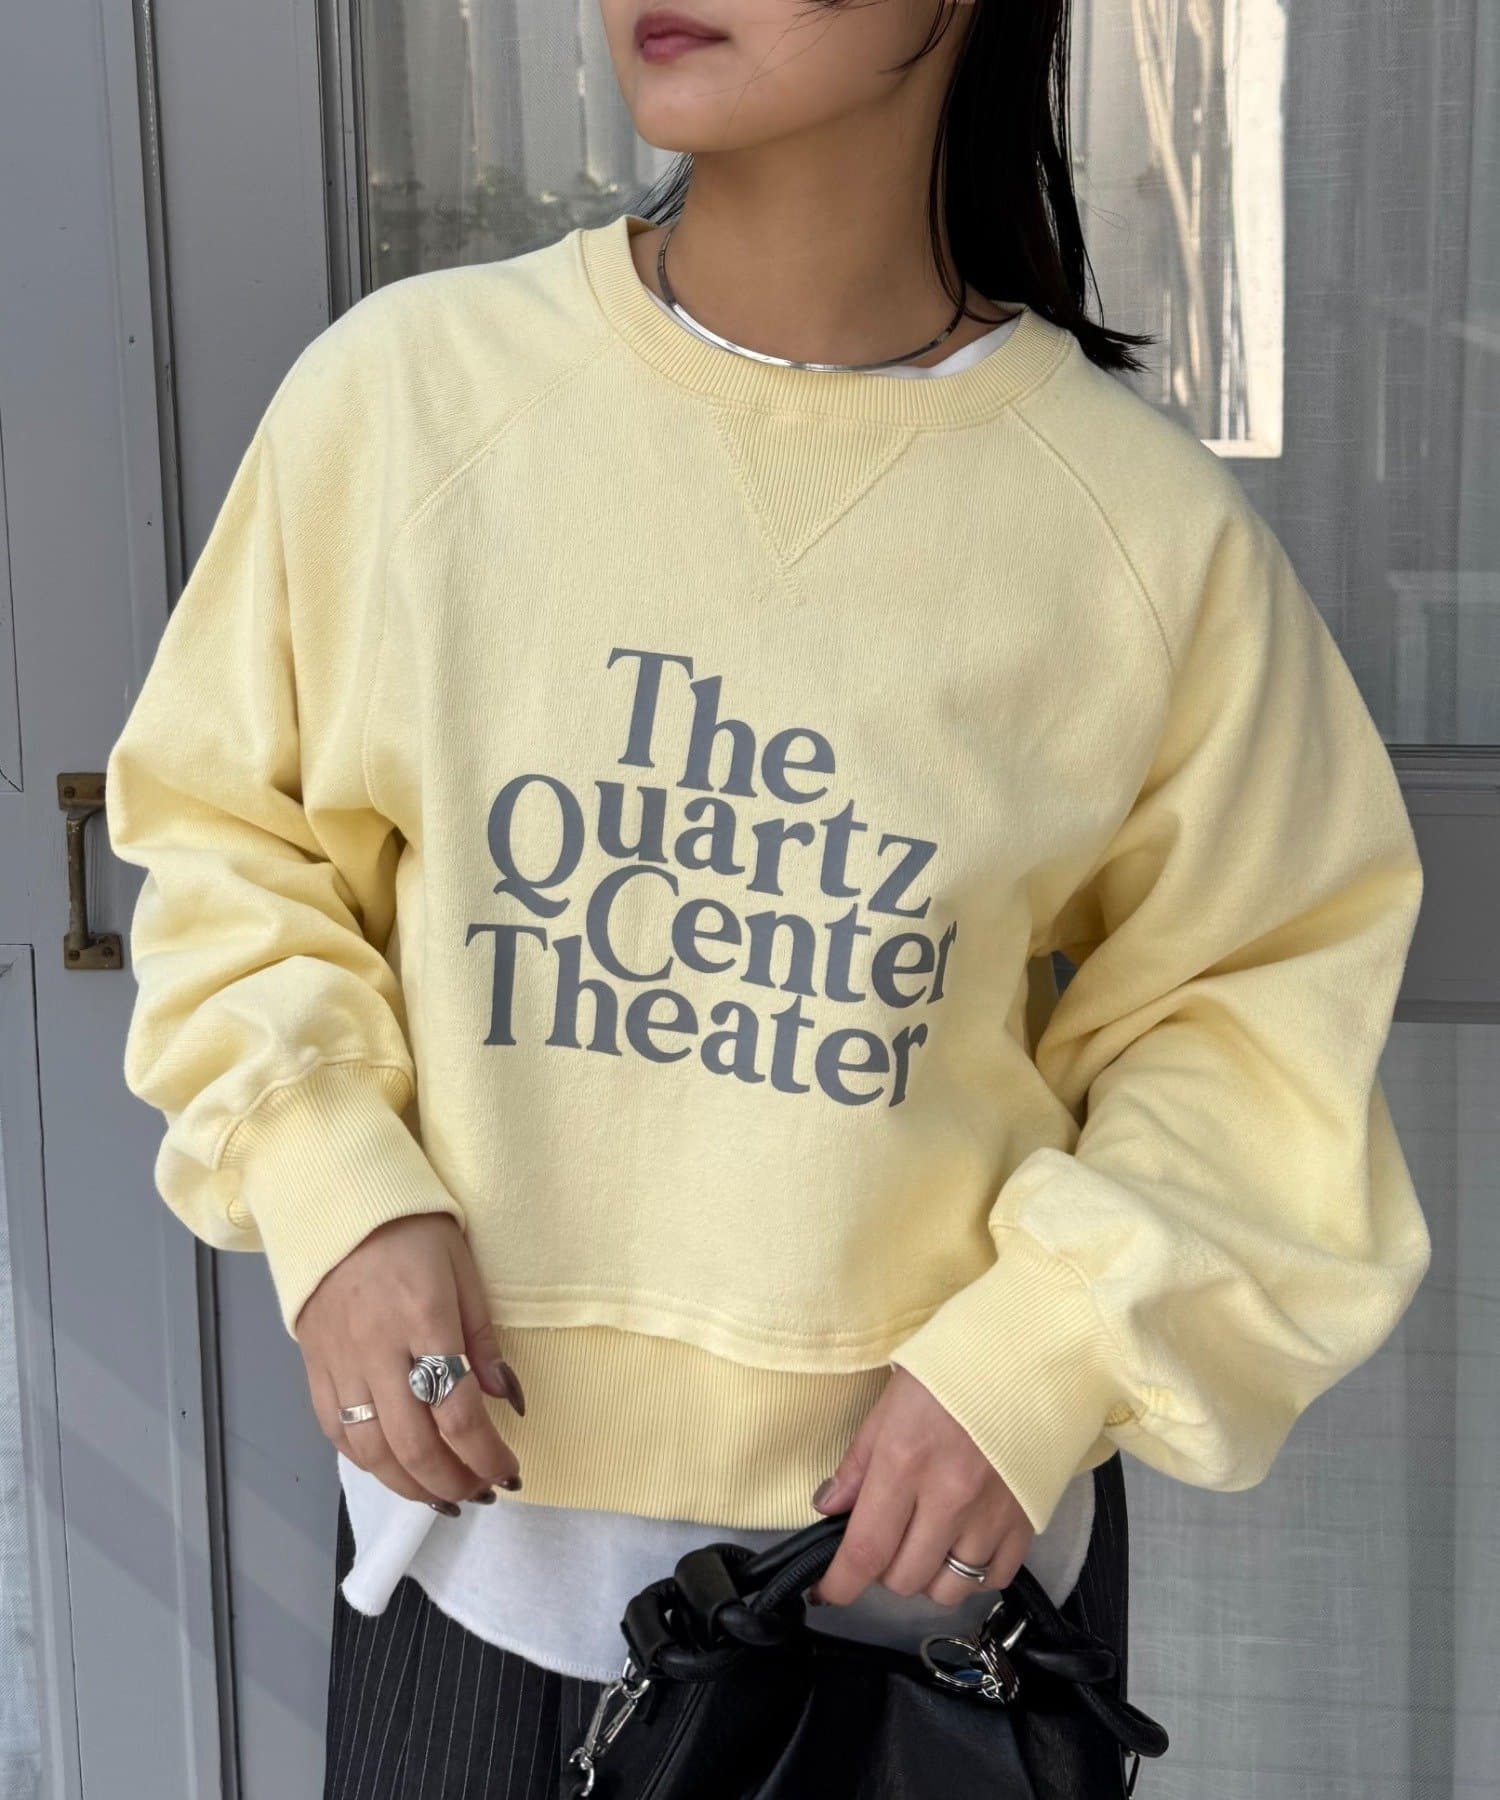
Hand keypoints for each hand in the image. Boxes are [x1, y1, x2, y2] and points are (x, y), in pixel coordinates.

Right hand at [296, 1213, 523, 1511]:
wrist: (337, 1203)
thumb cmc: (411, 1231)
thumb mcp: (465, 1269)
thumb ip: (483, 1338)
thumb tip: (508, 1399)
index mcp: (423, 1319)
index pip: (457, 1412)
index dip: (486, 1455)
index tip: (510, 1471)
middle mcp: (376, 1349)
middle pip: (413, 1444)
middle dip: (453, 1481)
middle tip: (481, 1492)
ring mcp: (339, 1361)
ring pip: (371, 1451)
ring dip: (410, 1485)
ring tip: (443, 1494)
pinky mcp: (313, 1366)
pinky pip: (336, 1432)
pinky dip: (367, 1462)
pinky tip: (395, 1469)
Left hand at [808, 1365, 1033, 1607]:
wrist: (1025, 1356)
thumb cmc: (948, 1374)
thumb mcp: (888, 1406)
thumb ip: (857, 1463)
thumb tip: (827, 1508)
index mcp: (905, 1464)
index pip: (865, 1550)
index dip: (840, 1584)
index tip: (826, 1593)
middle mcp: (949, 1498)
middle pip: (904, 1579)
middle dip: (883, 1568)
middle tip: (885, 1538)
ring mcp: (991, 1515)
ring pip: (948, 1590)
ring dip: (927, 1576)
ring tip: (925, 1543)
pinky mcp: (1026, 1520)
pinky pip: (995, 1578)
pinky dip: (973, 1574)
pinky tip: (962, 1545)